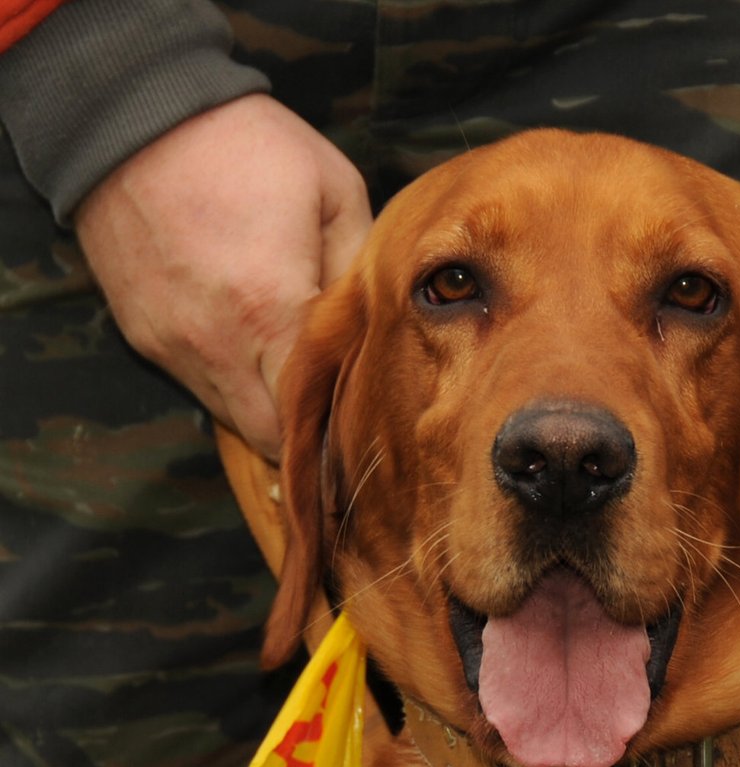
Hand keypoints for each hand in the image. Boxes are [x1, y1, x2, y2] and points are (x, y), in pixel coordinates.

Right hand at [75, 94, 372, 457]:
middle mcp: (216, 345)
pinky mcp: (143, 336)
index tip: (363, 423)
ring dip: (265, 409)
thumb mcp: (334, 191)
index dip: (340, 429)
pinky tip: (248, 347)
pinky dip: (228, 381)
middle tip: (333, 416)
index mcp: (270, 312)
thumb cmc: (245, 145)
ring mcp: (174, 346)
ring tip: (293, 379)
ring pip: (232, 417)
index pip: (312, 413)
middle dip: (304, 436)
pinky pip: (198, 384)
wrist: (127, 114)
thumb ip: (359, 269)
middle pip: (270, 437)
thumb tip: (370, 324)